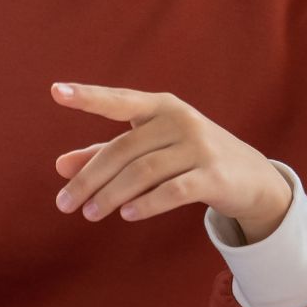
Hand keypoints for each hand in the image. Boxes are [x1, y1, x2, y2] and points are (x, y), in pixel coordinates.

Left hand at [51, 82, 292, 241]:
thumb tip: (60, 166)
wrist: (250, 177)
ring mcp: (200, 146)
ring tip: (89, 213)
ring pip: (144, 172)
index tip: (56, 91)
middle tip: (64, 204)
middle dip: (90, 178)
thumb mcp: (149, 149)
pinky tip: (126, 214)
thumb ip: (104, 154)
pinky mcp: (214, 176)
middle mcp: (179, 120)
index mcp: (160, 107)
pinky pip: (173, 190)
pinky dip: (147, 203)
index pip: (119, 101)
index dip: (88, 96)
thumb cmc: (188, 157)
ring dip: (112, 195)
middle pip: (124, 150)